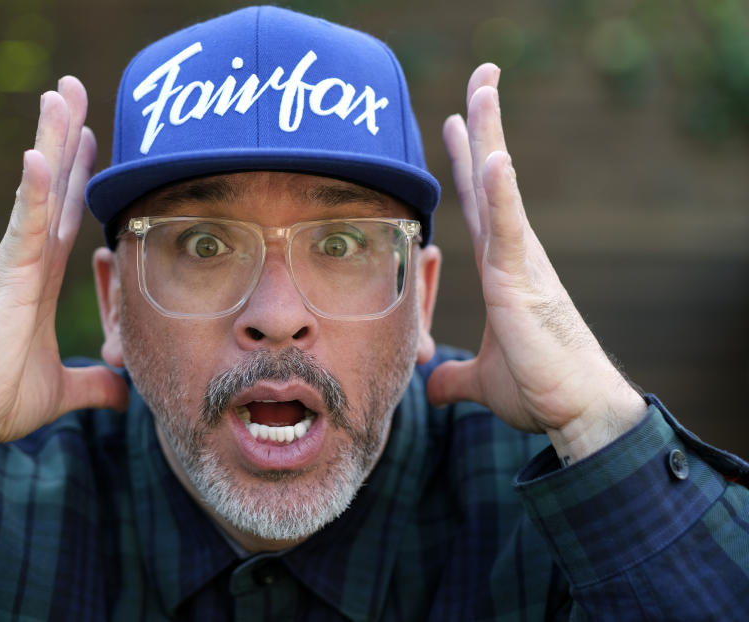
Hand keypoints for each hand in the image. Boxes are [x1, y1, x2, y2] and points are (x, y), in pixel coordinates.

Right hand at [0, 77, 128, 477]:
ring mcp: (15, 264)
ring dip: (50, 142)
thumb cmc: (0, 398)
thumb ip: (95, 383)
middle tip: (73, 88)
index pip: (67, 214)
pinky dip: (33, 191)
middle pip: (53, 187)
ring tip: (60, 94)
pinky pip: (23, 226)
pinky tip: (38, 153)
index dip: (79, 174)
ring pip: (39, 192)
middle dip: (65, 137)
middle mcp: (27, 261)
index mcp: (40, 279)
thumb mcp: (64, 387)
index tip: (92, 136)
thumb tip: (125, 389)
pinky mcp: (6, 278)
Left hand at [426, 64, 646, 462]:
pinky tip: (497, 157)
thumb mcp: (482, 381)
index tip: (456, 125)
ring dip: (492, 136)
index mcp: (505, 269)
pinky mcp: (524, 284)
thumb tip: (430, 386)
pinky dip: (503, 195)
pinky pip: (511, 232)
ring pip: (501, 189)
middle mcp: (514, 255)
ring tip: (485, 87)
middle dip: (484, 127)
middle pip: (491, 180)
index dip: (467, 163)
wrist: (576, 413)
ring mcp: (521, 264)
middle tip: (481, 78)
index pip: (481, 205)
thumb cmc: (540, 390)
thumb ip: (454, 378)